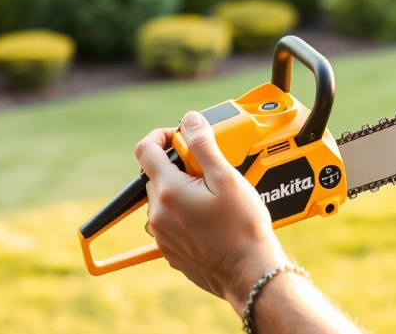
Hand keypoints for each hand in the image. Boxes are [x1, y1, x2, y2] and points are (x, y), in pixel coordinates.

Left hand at [135, 111, 288, 314]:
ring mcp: (162, 235)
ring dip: (182, 190)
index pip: (145, 150)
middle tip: (209, 170)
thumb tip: (190, 121)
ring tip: (214, 196)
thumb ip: (204, 145)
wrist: (250, 273)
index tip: (180, 135)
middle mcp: (158, 214)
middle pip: (156, 175)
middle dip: (178, 166)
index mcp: (169, 191)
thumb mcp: (227, 178)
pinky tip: (211, 217)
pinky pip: (170, 222)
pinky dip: (185, 213)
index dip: (161, 136)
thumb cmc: (243, 227)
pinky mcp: (171, 251)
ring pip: (164, 199)